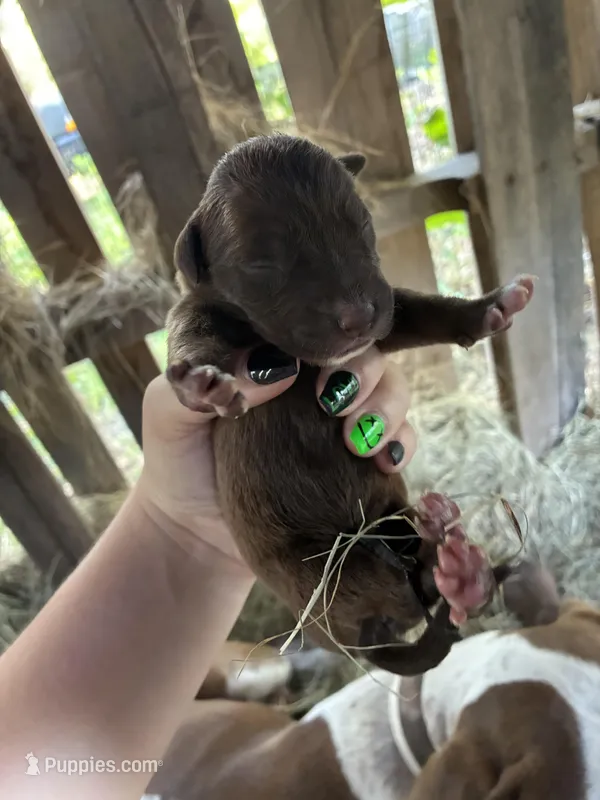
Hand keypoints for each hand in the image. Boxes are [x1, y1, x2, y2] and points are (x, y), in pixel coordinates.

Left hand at [138, 345, 414, 566]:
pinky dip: (403, 442)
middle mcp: (311, 375)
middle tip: (337, 406)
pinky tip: (387, 463)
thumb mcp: (169, 412)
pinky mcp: (356, 457)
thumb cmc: (178, 461)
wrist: (194, 533)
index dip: (328, 339)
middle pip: (362, 351)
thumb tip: (277, 368)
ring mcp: (338, 416)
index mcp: (271, 349)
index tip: (316, 375)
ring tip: (361, 441)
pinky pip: (401, 436)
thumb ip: (206, 383)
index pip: (315, 324)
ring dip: (387, 407)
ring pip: (391, 387)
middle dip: (364, 374)